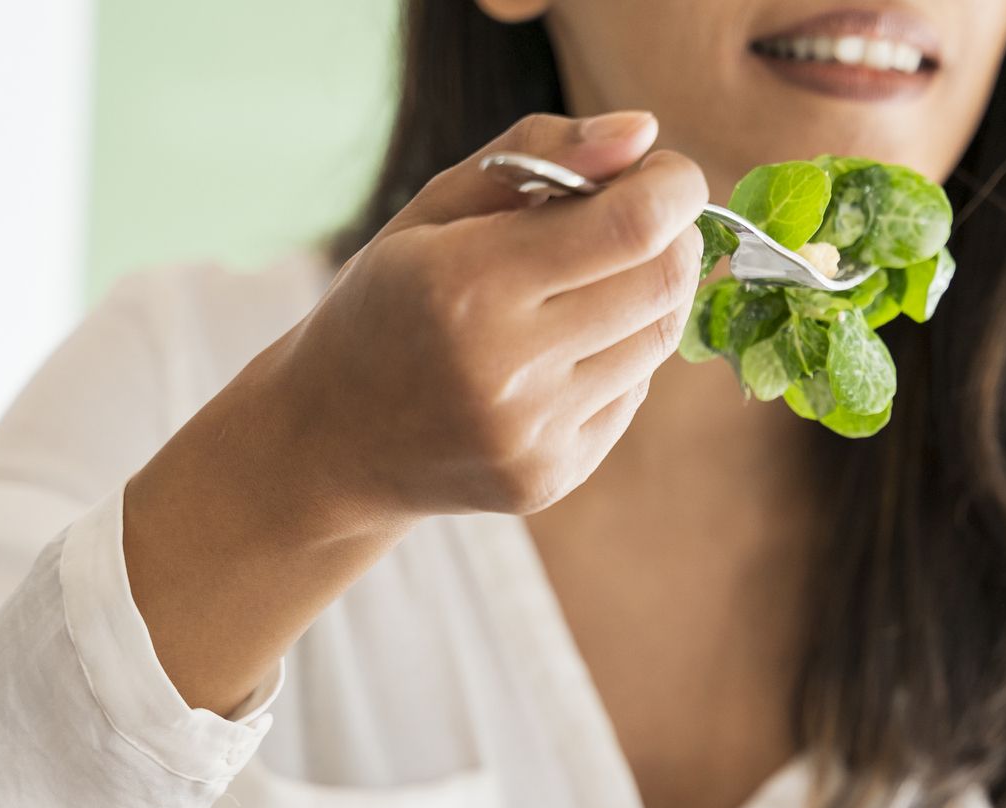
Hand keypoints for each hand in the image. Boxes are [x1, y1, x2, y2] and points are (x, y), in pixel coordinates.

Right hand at [122, 110, 705, 713]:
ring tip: (594, 281)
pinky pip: (631, 395)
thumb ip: (539, 153)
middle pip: (661, 283)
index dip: (673, 189)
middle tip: (645, 220)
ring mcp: (532, 434)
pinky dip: (620, 357)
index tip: (668, 174)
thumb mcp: (435, 207)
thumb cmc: (389, 302)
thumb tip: (641, 133)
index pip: (629, 228)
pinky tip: (565, 350)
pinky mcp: (551, 477)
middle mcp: (503, 367)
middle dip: (674, 237)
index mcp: (466, 283)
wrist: (331, 441)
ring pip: (657, 342)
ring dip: (651, 297)